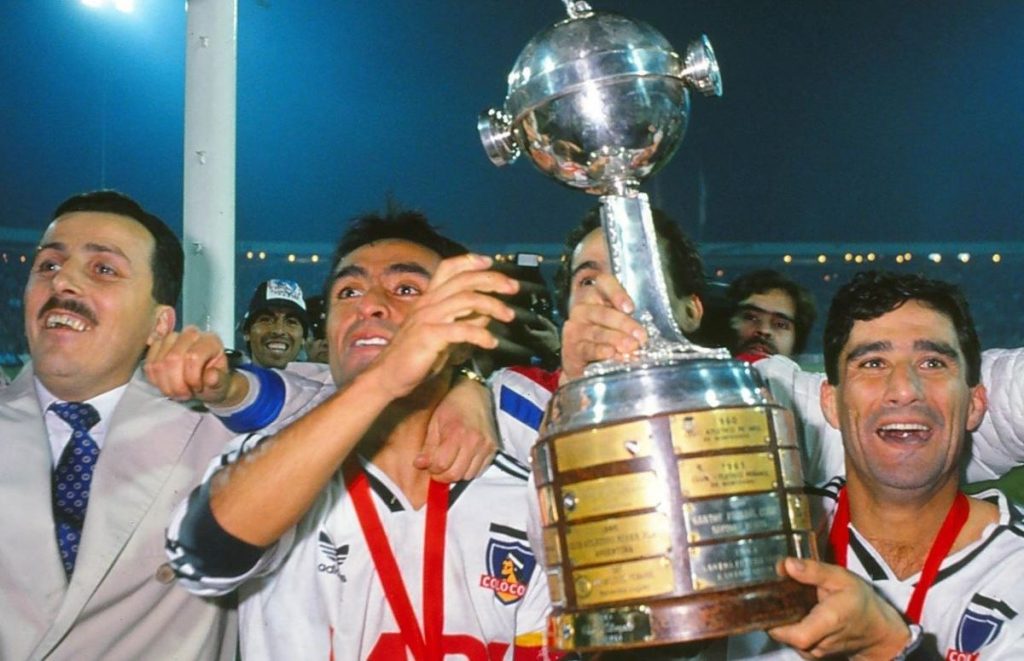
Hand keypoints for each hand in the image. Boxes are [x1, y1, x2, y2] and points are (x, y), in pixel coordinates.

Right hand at [144, 326, 245, 404]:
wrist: (205, 381)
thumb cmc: (214, 381)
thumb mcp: (222, 384)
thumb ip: (219, 380)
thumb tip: (211, 377)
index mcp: (210, 340)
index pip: (193, 357)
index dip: (192, 378)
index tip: (198, 388)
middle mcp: (190, 334)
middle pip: (172, 359)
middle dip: (176, 384)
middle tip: (185, 395)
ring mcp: (171, 338)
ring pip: (158, 363)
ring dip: (166, 385)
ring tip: (177, 392)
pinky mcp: (157, 346)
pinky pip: (148, 365)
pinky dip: (156, 381)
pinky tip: (167, 385)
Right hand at [369, 253, 517, 399]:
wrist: (387, 377)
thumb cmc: (415, 356)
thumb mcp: (443, 334)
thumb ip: (462, 321)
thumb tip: (486, 316)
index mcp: (429, 299)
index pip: (448, 268)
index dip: (469, 261)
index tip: (490, 262)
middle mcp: (427, 303)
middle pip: (463, 280)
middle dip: (492, 280)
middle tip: (513, 288)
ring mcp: (427, 318)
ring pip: (466, 300)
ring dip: (492, 306)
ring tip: (509, 316)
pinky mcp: (428, 336)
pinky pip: (461, 330)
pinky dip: (481, 334)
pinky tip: (492, 343)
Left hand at [415, 376, 497, 481]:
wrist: (474, 393)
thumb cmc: (451, 405)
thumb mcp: (434, 423)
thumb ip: (428, 447)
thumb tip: (419, 465)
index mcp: (456, 433)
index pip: (441, 465)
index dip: (432, 468)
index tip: (429, 464)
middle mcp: (474, 442)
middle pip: (455, 474)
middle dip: (442, 475)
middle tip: (438, 466)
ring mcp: (485, 446)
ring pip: (468, 475)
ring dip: (456, 473)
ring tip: (451, 462)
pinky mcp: (493, 449)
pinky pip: (479, 471)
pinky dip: (469, 470)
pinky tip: (463, 459)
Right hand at [560, 272, 646, 381]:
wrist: (582, 359)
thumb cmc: (604, 334)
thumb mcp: (615, 320)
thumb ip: (627, 320)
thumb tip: (642, 334)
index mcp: (595, 295)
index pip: (604, 283)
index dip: (617, 293)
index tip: (630, 308)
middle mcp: (582, 308)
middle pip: (603, 312)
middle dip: (624, 324)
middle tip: (640, 336)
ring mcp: (575, 328)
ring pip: (596, 332)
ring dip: (615, 339)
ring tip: (631, 346)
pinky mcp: (572, 348)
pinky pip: (587, 348)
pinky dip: (601, 351)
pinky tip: (611, 353)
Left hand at [768, 558, 910, 659]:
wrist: (876, 629)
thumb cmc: (860, 601)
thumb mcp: (840, 577)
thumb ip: (813, 571)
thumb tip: (786, 564)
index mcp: (827, 622)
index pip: (792, 634)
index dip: (773, 620)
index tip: (765, 600)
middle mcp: (819, 643)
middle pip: (782, 634)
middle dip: (773, 614)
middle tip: (772, 593)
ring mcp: (815, 653)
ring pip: (785, 638)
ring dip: (782, 621)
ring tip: (786, 601)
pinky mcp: (812, 655)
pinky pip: (792, 642)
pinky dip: (789, 628)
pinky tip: (795, 613)